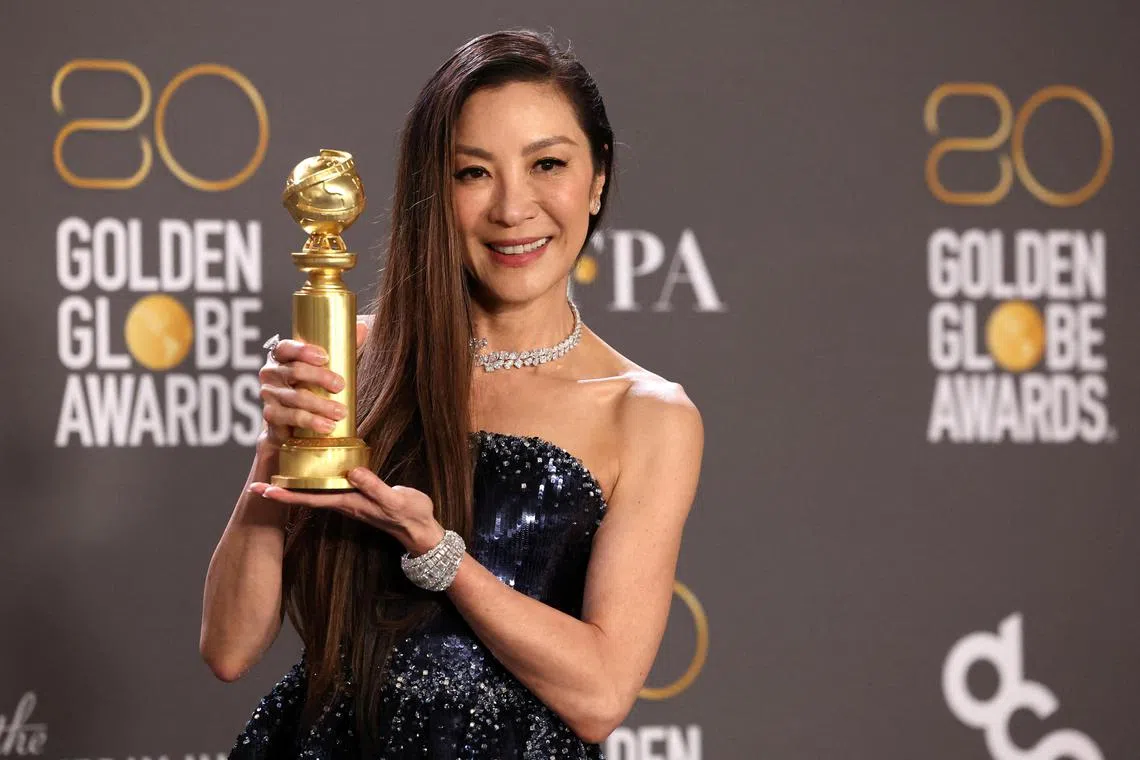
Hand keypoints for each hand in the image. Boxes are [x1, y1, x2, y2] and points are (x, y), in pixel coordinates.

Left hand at [248, 467, 444, 554]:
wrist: (422, 531)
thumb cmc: (411, 515)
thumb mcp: (396, 501)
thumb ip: (375, 487)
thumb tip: (352, 472)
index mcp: (349, 503)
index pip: (311, 498)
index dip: (287, 494)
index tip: (263, 490)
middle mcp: (344, 503)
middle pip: (305, 496)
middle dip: (281, 491)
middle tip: (254, 485)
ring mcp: (350, 501)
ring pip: (315, 493)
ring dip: (293, 487)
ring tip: (273, 476)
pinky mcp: (357, 497)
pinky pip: (328, 489)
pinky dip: (313, 482)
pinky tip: (310, 474)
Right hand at [255, 320, 370, 453]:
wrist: (292, 424)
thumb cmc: (311, 388)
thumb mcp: (326, 368)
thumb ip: (342, 348)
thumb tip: (362, 328)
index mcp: (281, 357)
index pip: (286, 347)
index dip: (303, 350)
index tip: (326, 357)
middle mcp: (271, 373)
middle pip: (295, 371)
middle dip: (321, 378)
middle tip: (342, 386)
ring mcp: (269, 395)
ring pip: (296, 397)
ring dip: (321, 405)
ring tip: (341, 412)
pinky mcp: (271, 416)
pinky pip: (292, 417)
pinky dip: (312, 421)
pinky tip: (327, 426)